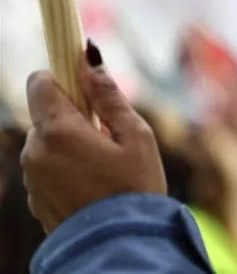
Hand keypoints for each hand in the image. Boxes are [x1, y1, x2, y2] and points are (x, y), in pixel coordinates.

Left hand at [21, 39, 166, 232]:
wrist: (122, 245)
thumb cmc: (135, 189)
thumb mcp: (136, 136)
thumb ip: (110, 96)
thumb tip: (90, 59)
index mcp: (58, 131)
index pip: (40, 81)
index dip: (63, 76)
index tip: (85, 83)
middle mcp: (35, 151)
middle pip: (46, 113)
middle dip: (74, 115)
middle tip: (108, 134)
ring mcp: (31, 177)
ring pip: (47, 141)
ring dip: (70, 143)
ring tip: (104, 164)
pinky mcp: (35, 197)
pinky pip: (47, 167)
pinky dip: (66, 166)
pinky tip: (94, 183)